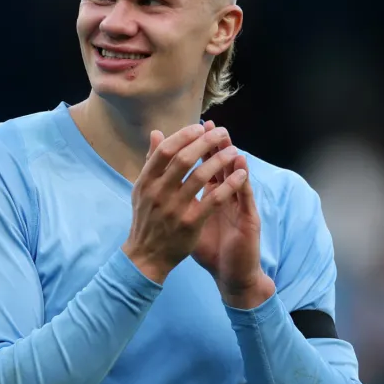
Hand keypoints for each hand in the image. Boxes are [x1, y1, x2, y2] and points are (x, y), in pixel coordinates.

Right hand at [122, 123, 247, 283]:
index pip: (165, 150)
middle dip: (206, 142)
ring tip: (234, 151)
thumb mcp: (142, 189)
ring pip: (201, 176)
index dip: (183, 136)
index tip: (199, 127)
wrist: (147, 256)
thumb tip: (156, 133)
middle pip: (184, 159)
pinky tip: (241, 175)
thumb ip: (151, 161)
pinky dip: (230, 185)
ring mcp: (175, 208)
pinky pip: (214, 199)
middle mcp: (158, 192)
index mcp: (146, 181)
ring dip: (220, 160)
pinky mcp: (191, 223)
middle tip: (222, 133)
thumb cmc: (147, 218)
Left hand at [191, 121, 275, 308]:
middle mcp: (228, 197)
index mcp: (212, 195)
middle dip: (215, 146)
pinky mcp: (250, 219)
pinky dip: (242, 182)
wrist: (230, 274)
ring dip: (232, 158)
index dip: (198, 150)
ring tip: (228, 140)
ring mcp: (240, 206)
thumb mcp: (187, 222)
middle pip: (223, 165)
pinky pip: (246, 198)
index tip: (190, 132)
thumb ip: (174, 200)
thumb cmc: (209, 249)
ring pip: (237, 176)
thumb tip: (157, 183)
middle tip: (211, 127)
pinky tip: (241, 170)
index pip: (206, 166)